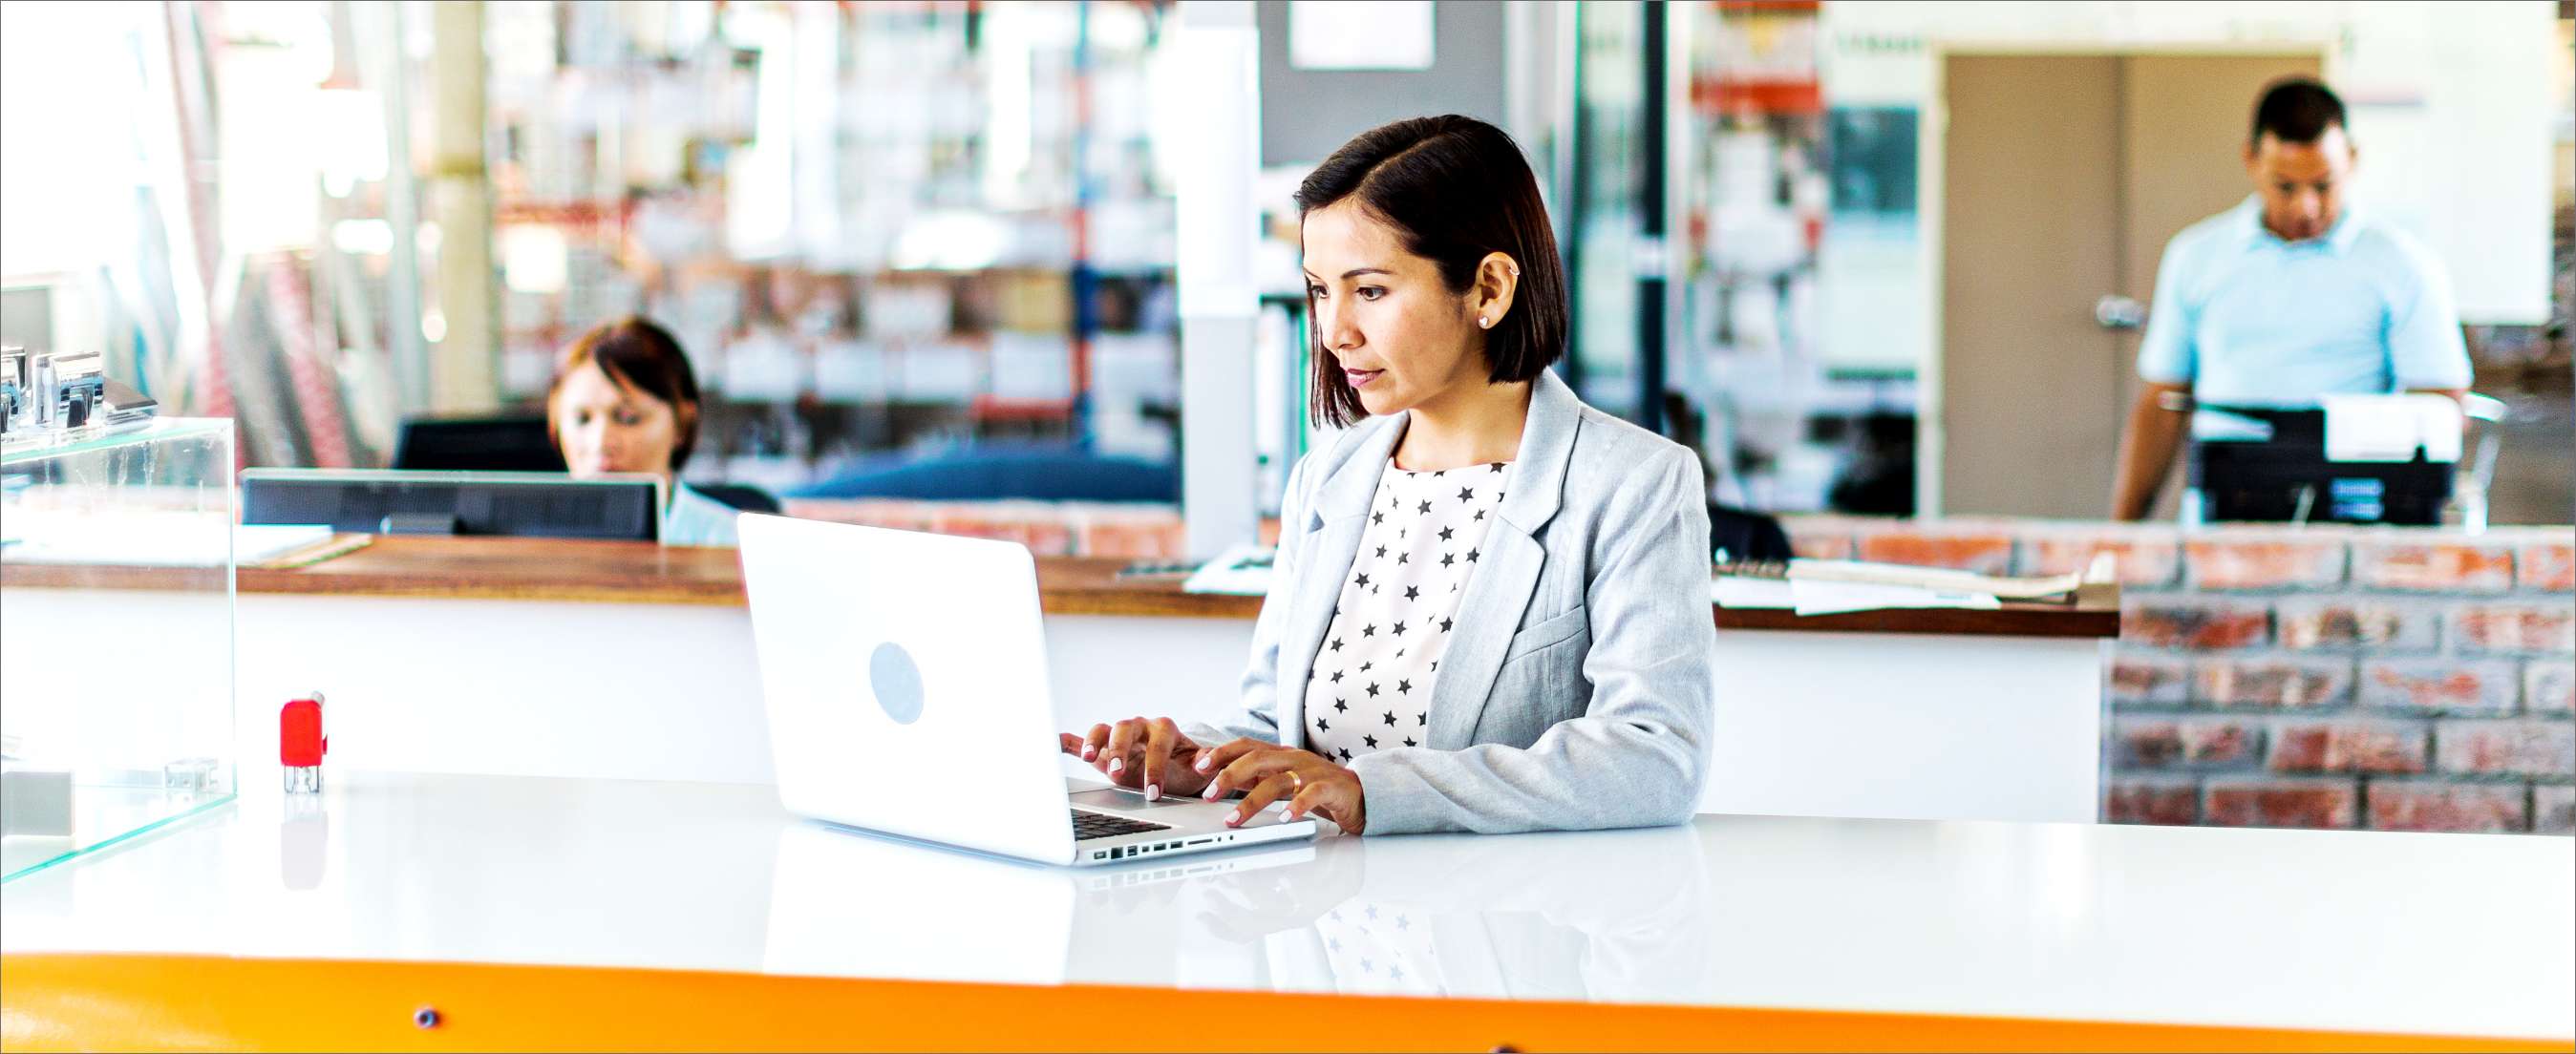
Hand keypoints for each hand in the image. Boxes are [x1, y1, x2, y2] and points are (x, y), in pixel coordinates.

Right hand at [1057, 717, 1211, 800]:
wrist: (1177, 770)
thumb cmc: (1186, 769)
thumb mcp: (1198, 768)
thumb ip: (1204, 762)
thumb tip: (1207, 762)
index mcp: (1164, 730)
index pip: (1157, 745)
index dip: (1155, 767)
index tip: (1153, 792)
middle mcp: (1140, 728)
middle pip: (1126, 728)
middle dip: (1121, 750)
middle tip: (1118, 773)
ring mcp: (1120, 737)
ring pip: (1104, 729)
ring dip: (1095, 742)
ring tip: (1088, 758)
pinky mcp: (1104, 748)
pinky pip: (1082, 739)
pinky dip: (1069, 741)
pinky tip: (1055, 742)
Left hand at [1192, 739, 1365, 833]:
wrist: (1359, 793)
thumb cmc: (1316, 787)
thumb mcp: (1280, 778)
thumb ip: (1253, 776)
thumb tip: (1218, 776)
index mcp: (1280, 754)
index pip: (1246, 746)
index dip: (1221, 753)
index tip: (1199, 766)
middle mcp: (1294, 758)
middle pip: (1256, 759)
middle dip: (1228, 776)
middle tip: (1209, 794)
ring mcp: (1312, 772)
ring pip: (1277, 781)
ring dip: (1251, 801)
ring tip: (1234, 818)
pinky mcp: (1330, 788)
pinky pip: (1311, 795)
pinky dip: (1296, 807)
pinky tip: (1284, 819)